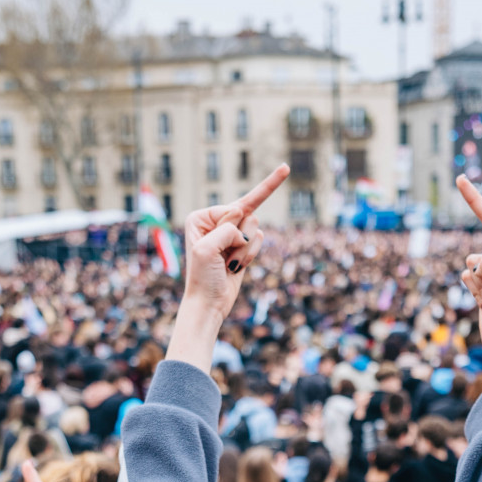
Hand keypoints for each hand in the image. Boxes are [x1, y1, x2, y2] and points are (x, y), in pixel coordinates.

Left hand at [169, 165, 288, 369]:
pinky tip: (237, 269)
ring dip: (249, 251)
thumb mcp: (208, 250)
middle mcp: (214, 221)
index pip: (234, 208)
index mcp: (200, 216)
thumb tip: (244, 216)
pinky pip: (260, 241)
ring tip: (231, 267)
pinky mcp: (240, 248)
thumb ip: (227, 228)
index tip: (281, 173)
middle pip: (248, 215)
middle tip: (228, 258)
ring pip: (257, 229)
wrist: (208, 308)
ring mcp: (228, 234)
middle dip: (243, 239)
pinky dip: (253, 256)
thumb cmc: (202, 280)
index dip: (236, 225)